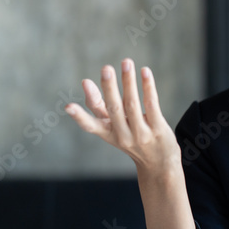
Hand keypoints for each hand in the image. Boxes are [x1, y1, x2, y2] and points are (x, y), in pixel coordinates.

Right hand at [65, 59, 180, 174]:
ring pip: (132, 105)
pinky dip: (148, 88)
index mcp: (109, 134)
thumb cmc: (134, 140)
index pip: (92, 126)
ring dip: (129, 82)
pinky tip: (145, 72)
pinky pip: (152, 106)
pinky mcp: (158, 130)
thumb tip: (85, 82)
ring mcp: (141, 133)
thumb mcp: (115, 129)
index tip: (68, 107)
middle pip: (114, 109)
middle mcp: (123, 135)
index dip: (80, 117)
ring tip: (126, 63)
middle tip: (106, 68)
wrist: (160, 166)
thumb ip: (102, 108)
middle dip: (109, 88)